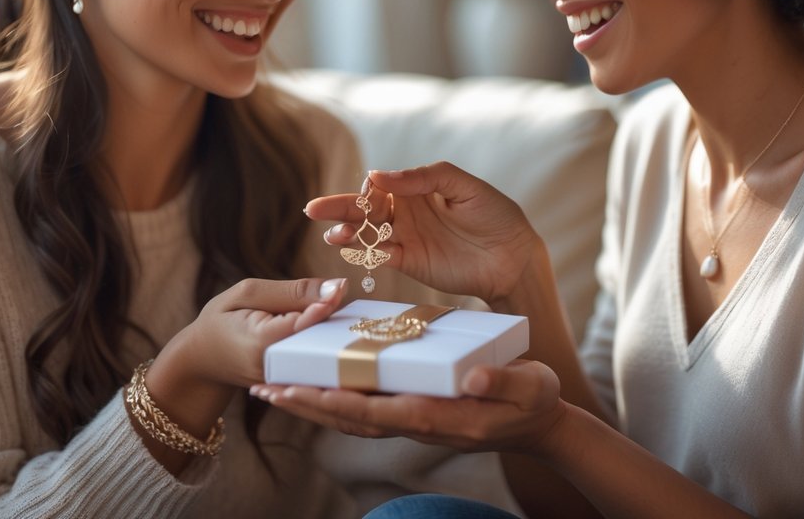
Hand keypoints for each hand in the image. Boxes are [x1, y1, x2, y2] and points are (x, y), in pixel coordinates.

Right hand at [163, 276, 347, 391]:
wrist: (202, 361)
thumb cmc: (222, 319)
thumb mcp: (246, 293)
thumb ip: (290, 291)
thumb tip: (336, 286)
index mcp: (260, 344)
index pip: (300, 324)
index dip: (322, 307)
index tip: (342, 287)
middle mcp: (276, 370)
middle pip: (317, 342)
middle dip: (335, 320)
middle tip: (352, 299)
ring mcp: (284, 383)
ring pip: (320, 355)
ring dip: (334, 333)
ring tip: (347, 313)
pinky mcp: (291, 386)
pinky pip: (315, 362)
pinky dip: (325, 344)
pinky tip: (336, 330)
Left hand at [250, 359, 567, 455]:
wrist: (540, 424)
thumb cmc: (535, 401)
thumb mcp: (528, 388)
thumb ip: (500, 383)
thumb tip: (468, 380)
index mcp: (440, 416)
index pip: (377, 412)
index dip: (336, 402)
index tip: (298, 392)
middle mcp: (419, 423)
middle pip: (351, 418)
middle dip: (306, 405)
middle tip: (263, 389)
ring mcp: (415, 419)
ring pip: (353, 416)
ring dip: (312, 404)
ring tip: (274, 390)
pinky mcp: (415, 411)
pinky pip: (367, 408)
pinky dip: (336, 399)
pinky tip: (317, 385)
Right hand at [307, 164, 543, 303]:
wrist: (514, 259)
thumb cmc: (495, 216)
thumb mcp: (465, 187)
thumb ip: (424, 177)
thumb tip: (378, 175)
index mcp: (418, 188)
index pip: (382, 184)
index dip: (369, 188)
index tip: (367, 191)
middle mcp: (408, 211)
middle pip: (366, 208)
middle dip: (339, 208)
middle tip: (312, 210)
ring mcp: (408, 238)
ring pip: (368, 233)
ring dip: (348, 233)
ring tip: (332, 236)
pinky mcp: (411, 262)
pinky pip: (382, 256)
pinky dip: (365, 254)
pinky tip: (349, 250)